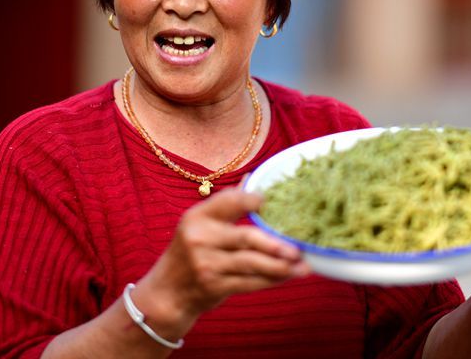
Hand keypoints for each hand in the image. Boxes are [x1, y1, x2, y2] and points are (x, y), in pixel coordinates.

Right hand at [134, 188, 309, 329]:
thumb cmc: (190, 251)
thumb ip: (226, 204)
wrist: (168, 292)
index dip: (253, 199)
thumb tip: (253, 178)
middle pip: (246, 237)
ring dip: (280, 266)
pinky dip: (271, 280)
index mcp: (198, 216)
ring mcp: (207, 264)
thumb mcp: (198, 224)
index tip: (273, 200)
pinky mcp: (215, 286)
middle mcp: (201, 238)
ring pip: (252, 263)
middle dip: (274, 244)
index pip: (230, 201)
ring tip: (302, 266)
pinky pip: (250, 282)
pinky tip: (287, 276)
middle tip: (297, 248)